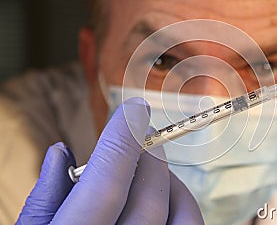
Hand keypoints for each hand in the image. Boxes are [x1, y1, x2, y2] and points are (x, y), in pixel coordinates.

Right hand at [16, 98, 203, 223]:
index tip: (134, 110)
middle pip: (147, 193)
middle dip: (146, 156)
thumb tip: (62, 154)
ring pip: (180, 214)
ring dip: (170, 182)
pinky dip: (185, 209)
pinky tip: (166, 202)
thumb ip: (44, 203)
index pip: (105, 180)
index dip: (122, 137)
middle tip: (140, 139)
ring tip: (152, 171)